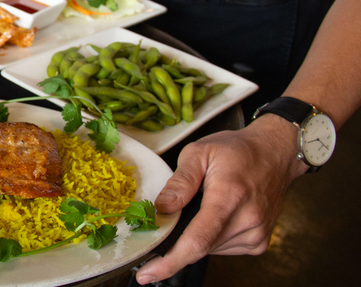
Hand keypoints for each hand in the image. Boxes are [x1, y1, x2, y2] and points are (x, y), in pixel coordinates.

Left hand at [135, 115, 308, 284]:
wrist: (275, 153)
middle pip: (199, 247)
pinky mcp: (259, 243)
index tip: (148, 274)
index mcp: (229, 197)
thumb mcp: (200, 152)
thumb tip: (161, 208)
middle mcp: (247, 221)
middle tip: (176, 214)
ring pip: (210, 250)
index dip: (170, 262)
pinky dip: (212, 237)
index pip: (197, 241)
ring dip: (197, 234)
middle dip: (179, 238)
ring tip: (206, 204)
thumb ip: (180, 181)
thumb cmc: (237, 150)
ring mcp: (256, 235)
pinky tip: (218, 214)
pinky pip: (223, 248)